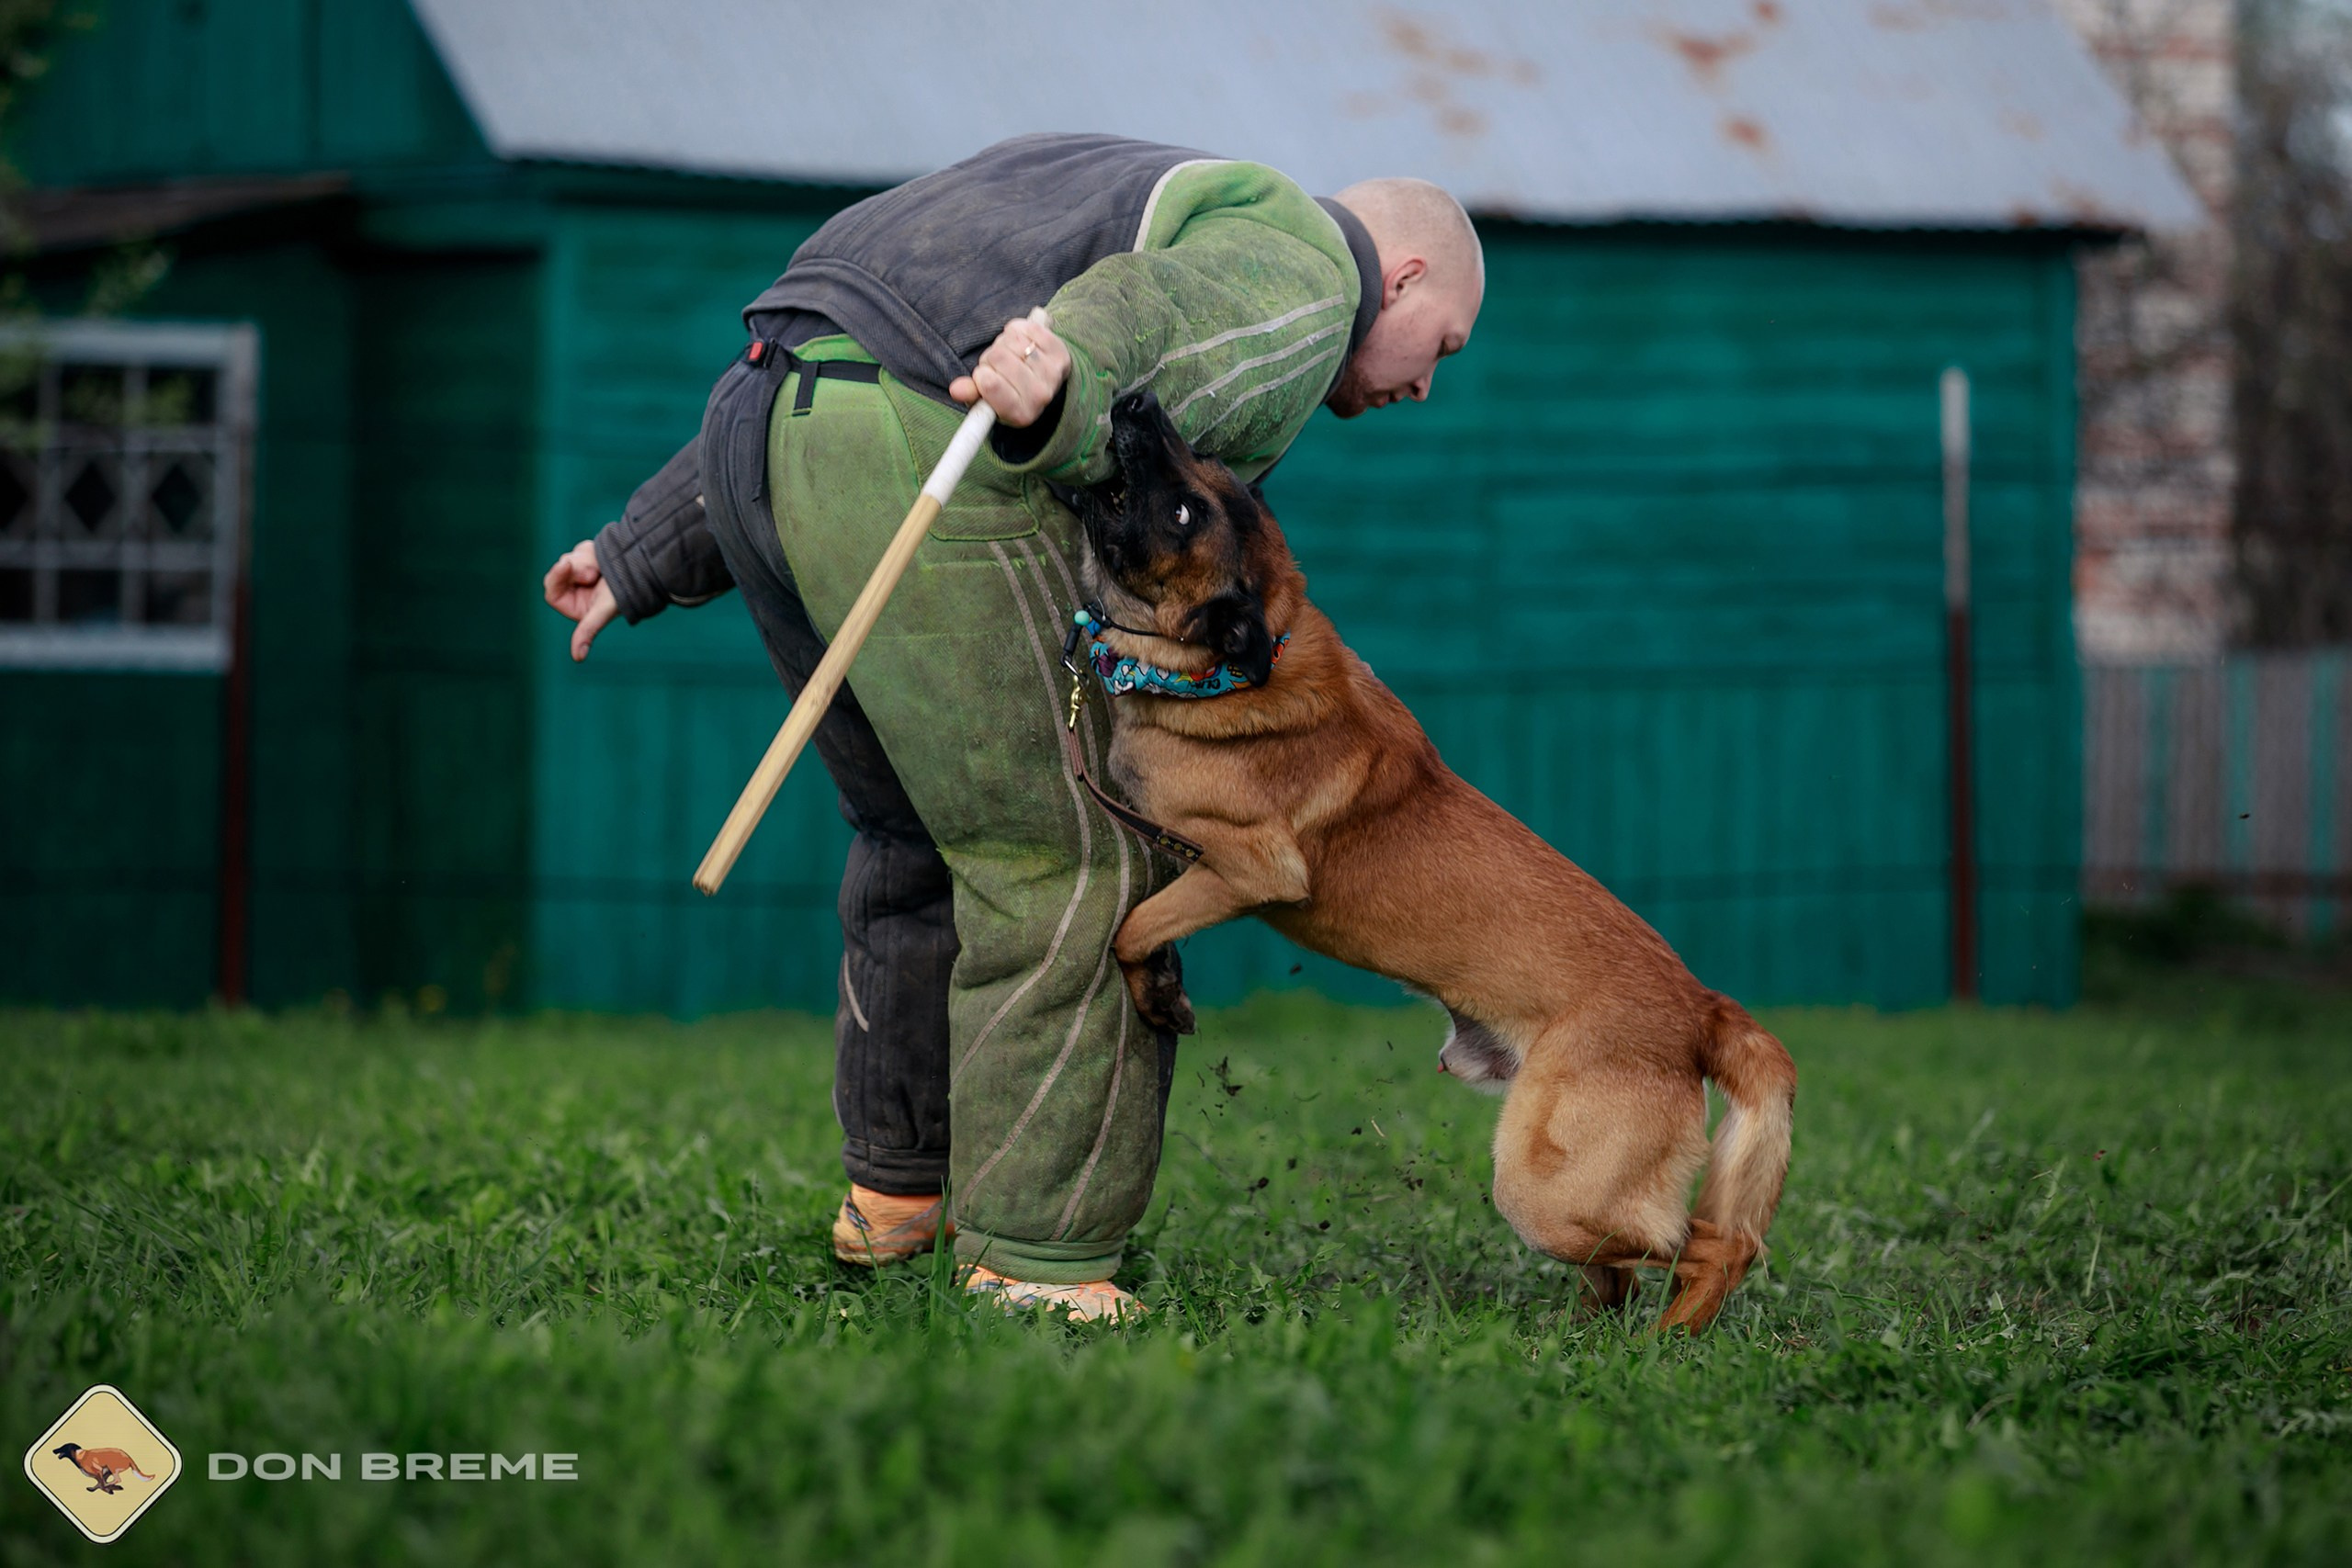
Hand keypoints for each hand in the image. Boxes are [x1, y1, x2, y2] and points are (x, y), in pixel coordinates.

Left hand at [544, 538, 618, 662]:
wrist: (644, 568)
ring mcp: (581, 576)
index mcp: (575, 607)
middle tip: (593, 571)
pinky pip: (578, 551)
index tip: (566, 565)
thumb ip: (587, 631)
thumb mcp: (602, 612)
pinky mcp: (587, 560)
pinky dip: (590, 552)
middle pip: (558, 573)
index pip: (552, 592)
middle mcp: (576, 593)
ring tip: (603, 567)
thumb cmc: (626, 593)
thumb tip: (578, 658)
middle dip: (576, 568)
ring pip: (569, 560)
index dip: (557, 577)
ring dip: (586, 560)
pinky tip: (604, 560)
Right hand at [949, 315, 1068, 427]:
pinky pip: (1027, 328)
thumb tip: (956, 390)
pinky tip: (1022, 342)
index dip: (981, 375)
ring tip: (1010, 355)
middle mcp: (1040, 397)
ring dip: (1004, 343)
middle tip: (998, 366)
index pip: (990, 384)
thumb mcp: (986, 399)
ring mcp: (1054, 374)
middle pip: (998, 357)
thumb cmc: (1007, 391)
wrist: (1043, 382)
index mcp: (1019, 414)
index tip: (985, 378)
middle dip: (991, 358)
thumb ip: (971, 394)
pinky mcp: (1061, 352)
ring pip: (1012, 340)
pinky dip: (1018, 329)